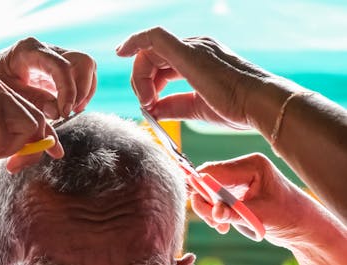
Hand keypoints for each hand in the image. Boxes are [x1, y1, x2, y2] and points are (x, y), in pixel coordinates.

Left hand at [0, 37, 96, 121]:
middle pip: (82, 62)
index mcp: (29, 50)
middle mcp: (46, 50)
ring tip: (69, 111)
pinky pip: (82, 78)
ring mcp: (54, 58)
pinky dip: (81, 94)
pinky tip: (68, 108)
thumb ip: (33, 103)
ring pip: (86, 68)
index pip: (62, 66)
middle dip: (81, 90)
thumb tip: (58, 111)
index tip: (64, 113)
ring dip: (84, 92)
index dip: (68, 91)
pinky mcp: (58, 70)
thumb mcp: (9, 97)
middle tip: (68, 112)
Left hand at [116, 27, 268, 128]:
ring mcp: (193, 46)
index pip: (165, 63)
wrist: (258, 104)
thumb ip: (174, 107)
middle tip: (147, 105)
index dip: (148, 79)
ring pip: (150, 50)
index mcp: (201, 59)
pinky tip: (122, 53)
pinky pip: (153, 38)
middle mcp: (196, 47)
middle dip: (142, 81)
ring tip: (148, 102)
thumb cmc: (238, 109)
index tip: (144, 98)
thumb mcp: (198, 109)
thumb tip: (153, 111)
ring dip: (141, 77)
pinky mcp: (188, 52)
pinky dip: (135, 42)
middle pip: (153, 56)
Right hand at [185, 153, 320, 246]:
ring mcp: (239, 181)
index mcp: (252, 165)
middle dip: (206, 203)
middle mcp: (243, 169)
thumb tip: (213, 212)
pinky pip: (216, 202)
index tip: (202, 208)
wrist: (301, 226)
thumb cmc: (287, 216)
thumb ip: (234, 213)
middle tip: (214, 222)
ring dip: (211, 212)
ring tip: (222, 227)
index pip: (214, 170)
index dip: (202, 188)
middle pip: (208, 181)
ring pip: (209, 193)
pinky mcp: (237, 194)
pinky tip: (225, 226)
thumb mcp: (259, 215)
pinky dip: (216, 215)